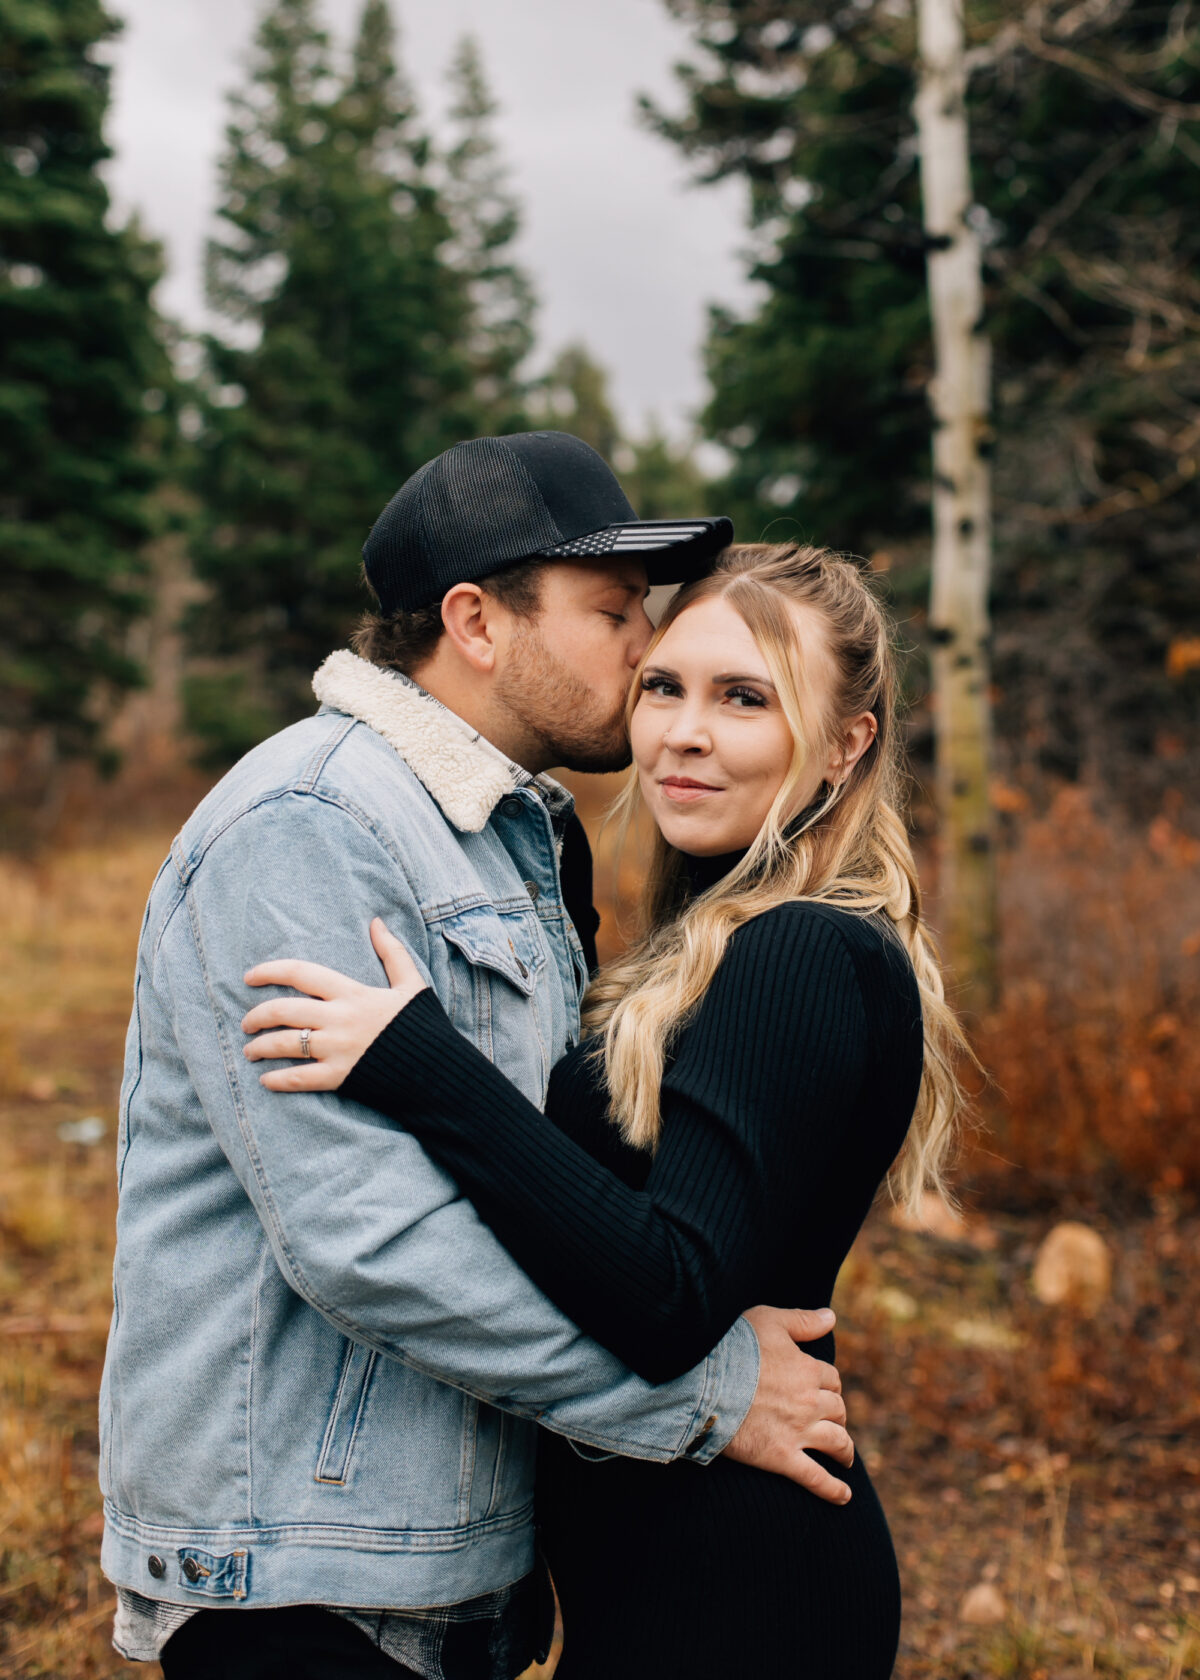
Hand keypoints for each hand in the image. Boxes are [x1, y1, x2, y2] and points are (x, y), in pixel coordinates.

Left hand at [242, 918, 427, 1090]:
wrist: (438, 1068)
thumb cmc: (424, 1025)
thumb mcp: (412, 984)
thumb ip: (392, 953)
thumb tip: (376, 922)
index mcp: (352, 992)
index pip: (301, 973)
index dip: (269, 971)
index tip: (249, 977)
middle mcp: (339, 1018)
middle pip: (283, 1010)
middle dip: (256, 1016)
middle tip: (246, 1023)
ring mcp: (338, 1049)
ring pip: (285, 1044)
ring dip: (260, 1048)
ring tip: (251, 1051)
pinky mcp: (340, 1076)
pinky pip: (299, 1078)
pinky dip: (278, 1080)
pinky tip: (266, 1080)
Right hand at [722, 1305, 852, 1503]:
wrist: (706, 1382)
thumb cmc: (734, 1346)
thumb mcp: (770, 1321)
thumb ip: (803, 1321)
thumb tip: (831, 1317)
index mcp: (808, 1370)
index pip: (830, 1379)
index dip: (827, 1383)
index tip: (821, 1388)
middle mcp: (809, 1402)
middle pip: (837, 1409)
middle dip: (837, 1414)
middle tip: (831, 1420)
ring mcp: (798, 1432)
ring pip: (835, 1442)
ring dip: (844, 1450)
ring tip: (844, 1457)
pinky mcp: (782, 1457)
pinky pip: (815, 1478)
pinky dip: (832, 1489)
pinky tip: (844, 1496)